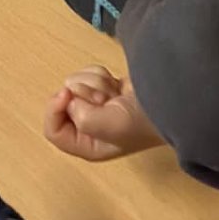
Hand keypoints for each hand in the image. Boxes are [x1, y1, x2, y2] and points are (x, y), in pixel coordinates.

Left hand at [43, 67, 162, 162]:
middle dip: (83, 93)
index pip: (53, 130)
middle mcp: (86, 127)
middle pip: (63, 102)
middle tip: (104, 98)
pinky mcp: (102, 88)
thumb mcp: (109, 127)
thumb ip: (82, 118)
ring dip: (94, 83)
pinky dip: (99, 75)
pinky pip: (87, 74)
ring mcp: (94, 106)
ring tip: (114, 93)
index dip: (55, 110)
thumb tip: (71, 98)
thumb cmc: (139, 120)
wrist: (165, 99)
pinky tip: (115, 84)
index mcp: (84, 145)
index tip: (66, 94)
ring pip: (75, 83)